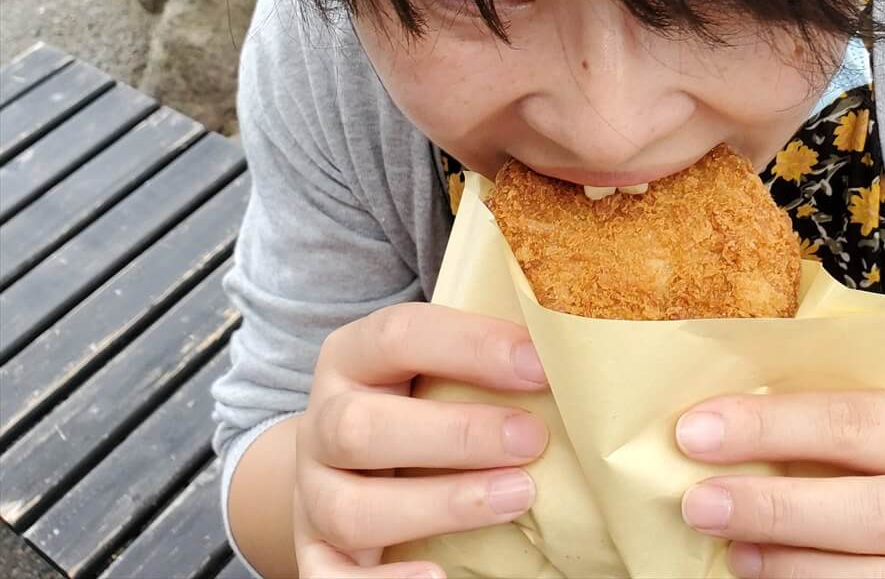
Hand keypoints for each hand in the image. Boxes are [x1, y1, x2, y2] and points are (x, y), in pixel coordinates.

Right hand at [293, 303, 550, 578]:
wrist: (347, 461)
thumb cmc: (414, 399)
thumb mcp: (431, 363)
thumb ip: (479, 354)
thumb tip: (564, 349)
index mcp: (352, 357)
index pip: (399, 336)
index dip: (470, 346)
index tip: (539, 365)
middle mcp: (323, 421)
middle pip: (362, 427)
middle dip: (457, 434)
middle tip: (533, 439)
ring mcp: (313, 492)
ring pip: (352, 508)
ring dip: (442, 505)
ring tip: (518, 496)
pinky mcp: (315, 554)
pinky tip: (439, 576)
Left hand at [675, 389, 884, 578]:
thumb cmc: (874, 466)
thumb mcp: (859, 432)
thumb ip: (803, 424)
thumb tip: (707, 427)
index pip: (850, 421)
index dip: (769, 427)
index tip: (694, 432)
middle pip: (871, 511)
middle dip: (776, 508)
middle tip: (699, 502)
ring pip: (874, 577)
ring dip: (789, 564)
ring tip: (730, 548)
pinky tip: (759, 575)